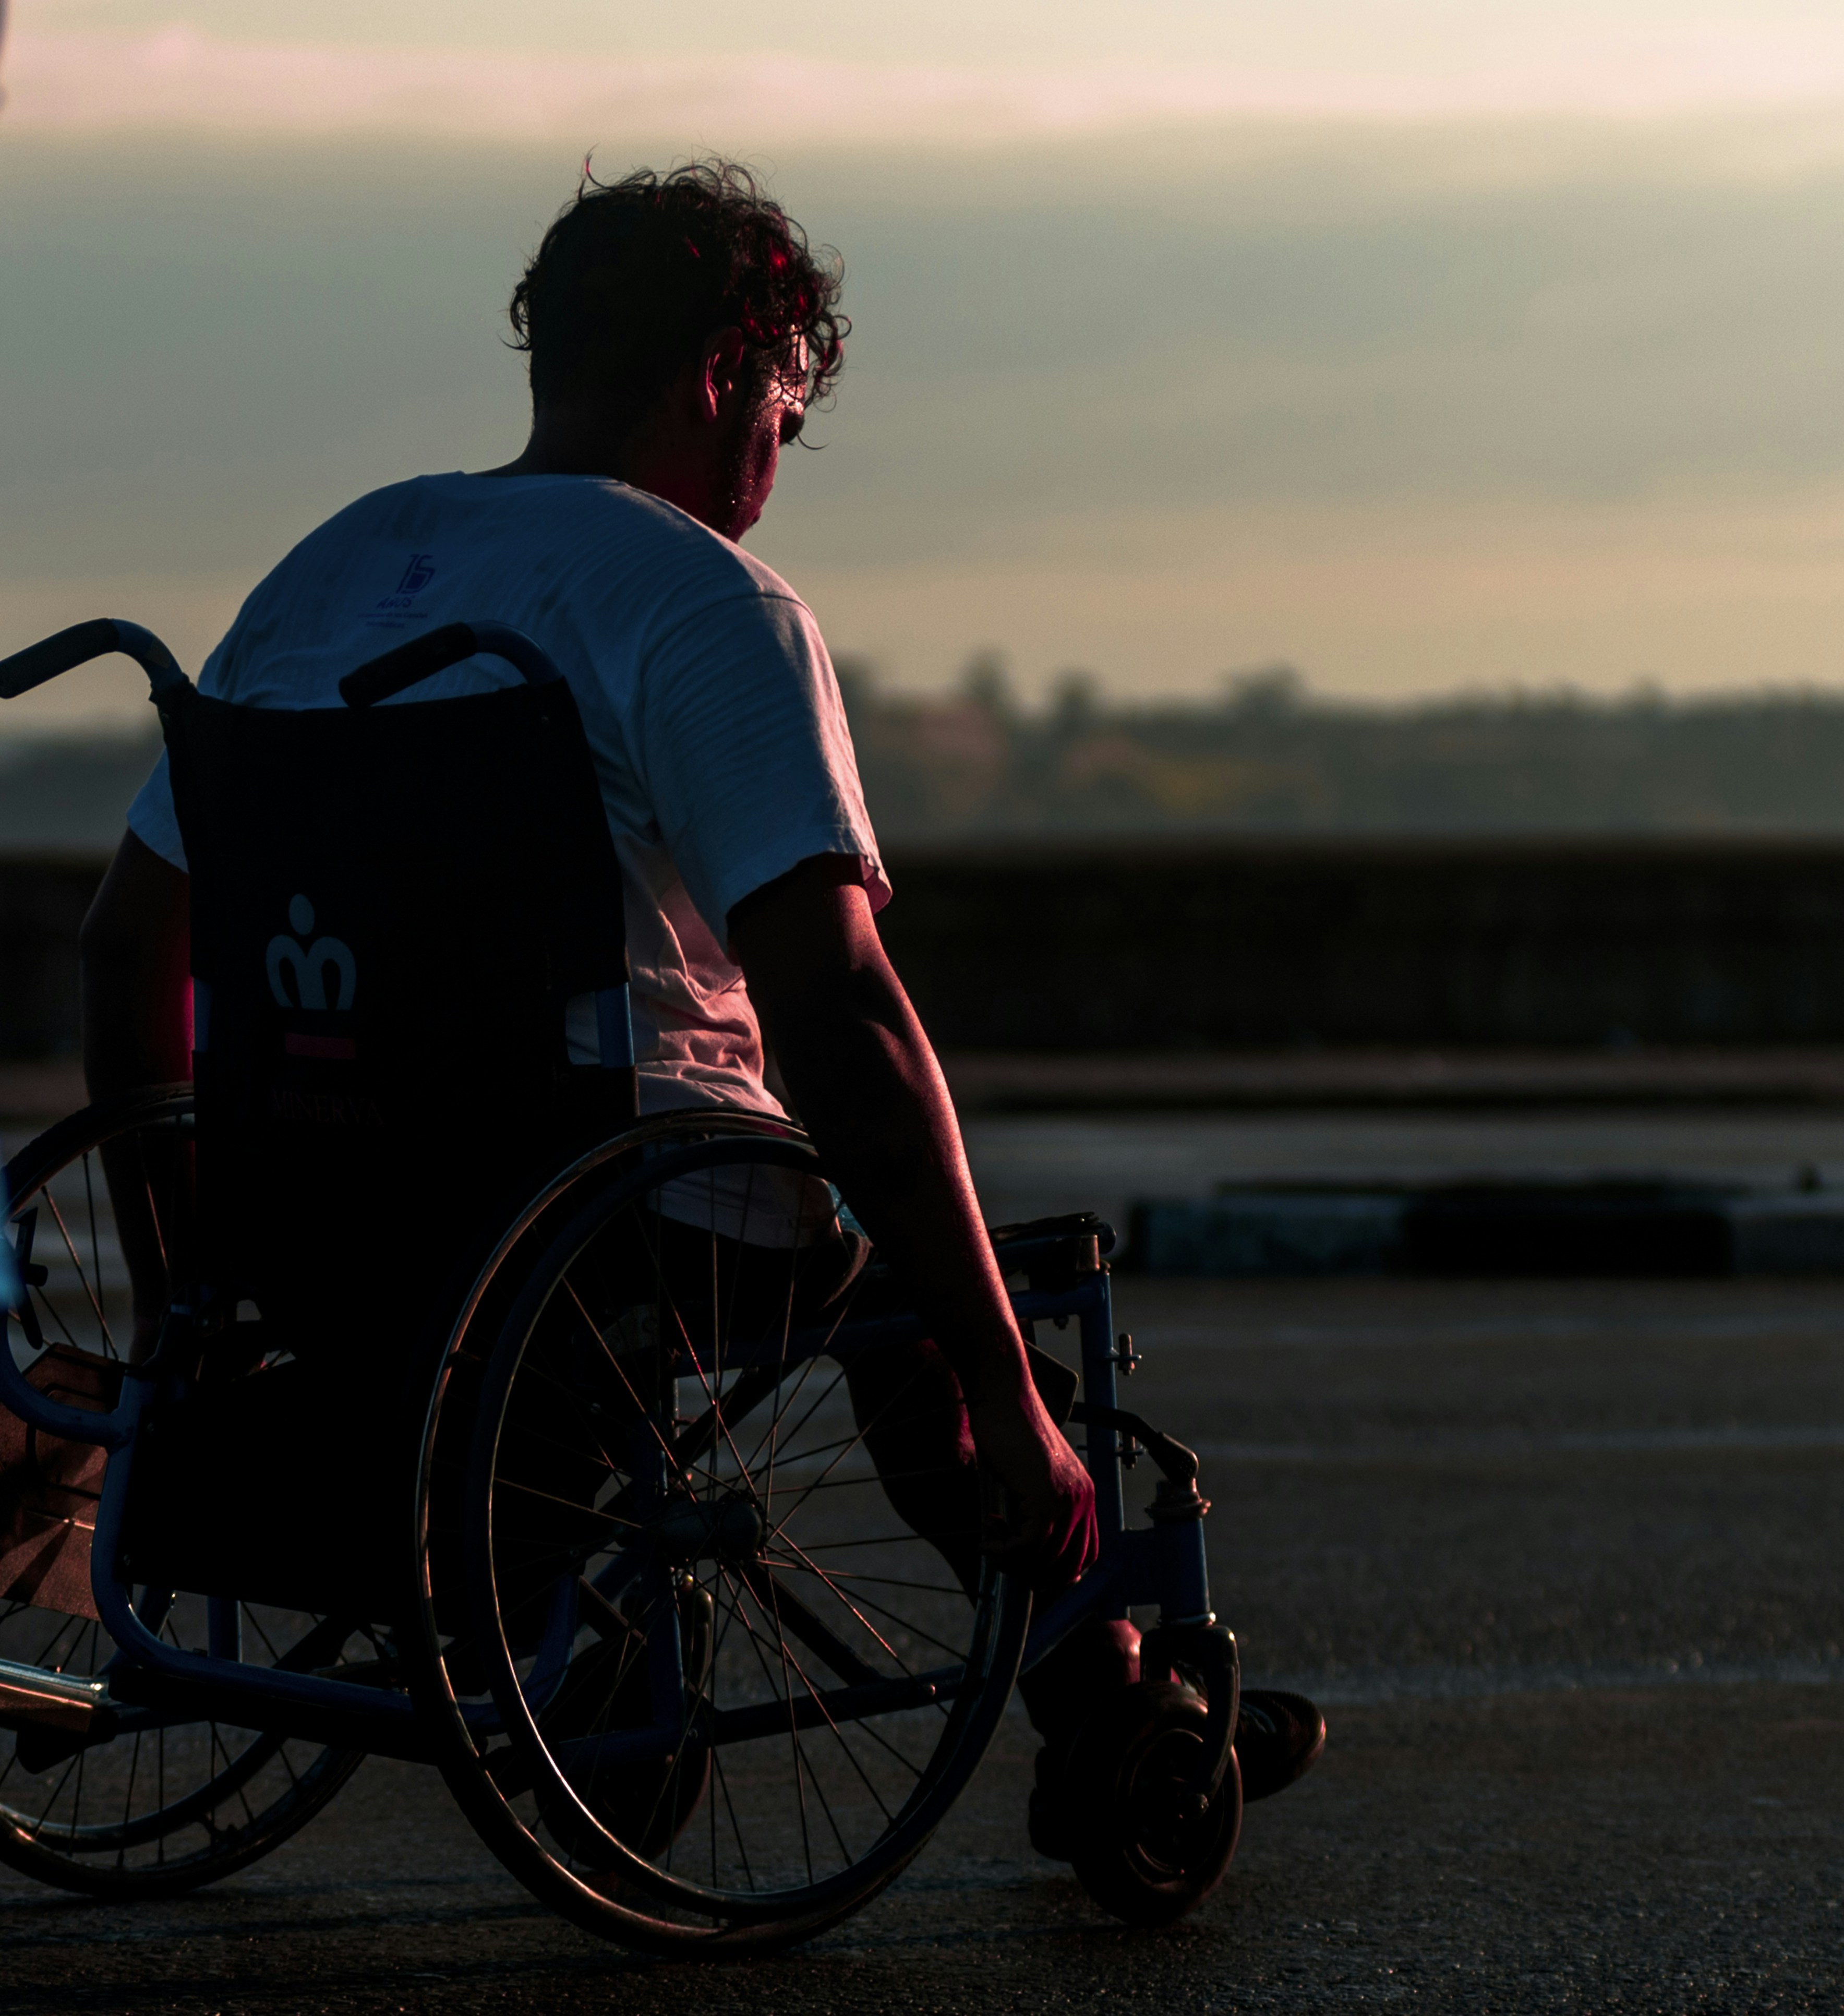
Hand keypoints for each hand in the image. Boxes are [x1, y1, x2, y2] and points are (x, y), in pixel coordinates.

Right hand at [967, 1380, 1098, 1598]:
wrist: (1003, 1397)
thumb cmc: (1008, 1431)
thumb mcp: (1029, 1476)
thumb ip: (1035, 1508)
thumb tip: (1025, 1549)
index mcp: (1084, 1493)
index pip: (1087, 1554)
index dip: (1059, 1572)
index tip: (1027, 1568)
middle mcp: (1083, 1498)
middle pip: (1068, 1565)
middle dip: (1032, 1573)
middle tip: (1002, 1558)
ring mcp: (1067, 1498)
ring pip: (1045, 1558)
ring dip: (1012, 1560)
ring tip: (991, 1541)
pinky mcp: (1045, 1496)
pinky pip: (1027, 1545)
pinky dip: (1003, 1549)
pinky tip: (987, 1535)